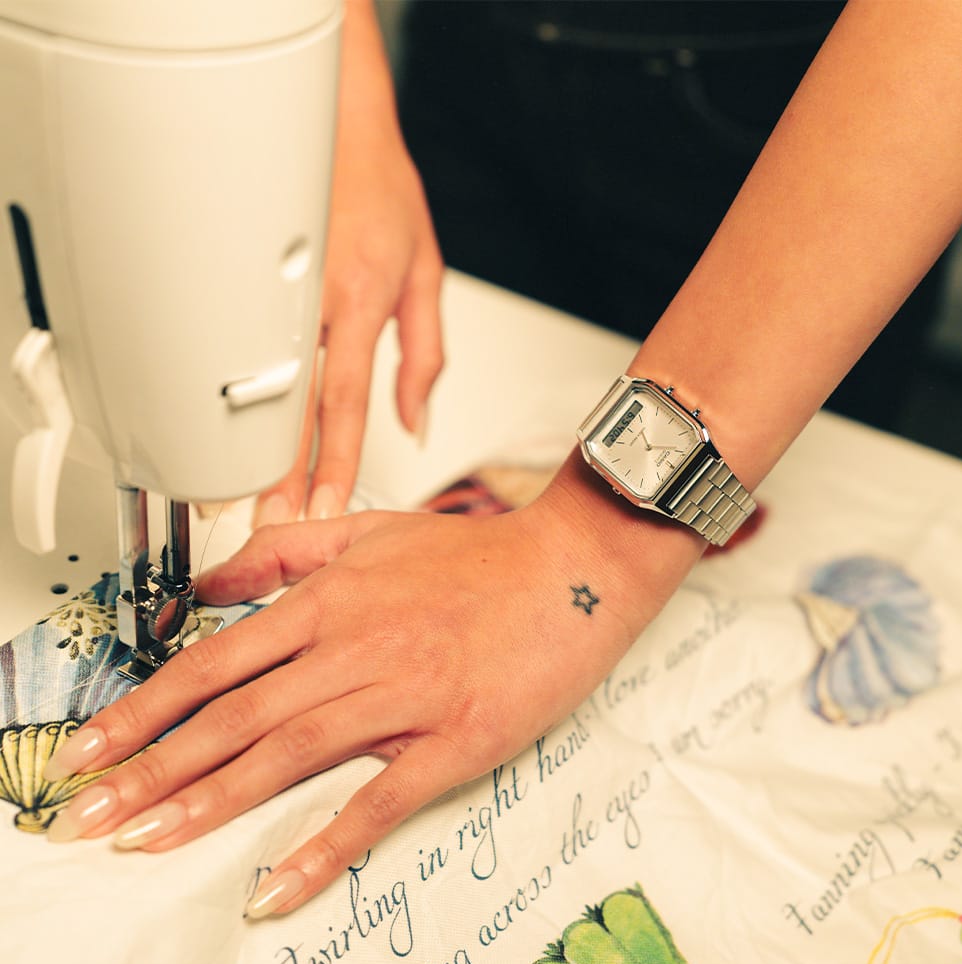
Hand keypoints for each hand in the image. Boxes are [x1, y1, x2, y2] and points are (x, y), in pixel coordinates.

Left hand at [43, 460, 700, 915]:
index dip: (146, 709)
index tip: (92, 746)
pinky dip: (326, 846)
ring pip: (291, 755)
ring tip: (147, 842)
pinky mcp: (456, 739)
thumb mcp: (374, 532)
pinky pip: (379, 800)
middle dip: (154, 769)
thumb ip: (286, 550)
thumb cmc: (479, 556)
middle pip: (238, 716)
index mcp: (334, 601)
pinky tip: (278, 886)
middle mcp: (357, 648)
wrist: (573, 568)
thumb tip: (213, 581)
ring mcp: (407, 696)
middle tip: (88, 813)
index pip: (218, 661)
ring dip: (212, 804)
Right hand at [253, 0, 443, 527]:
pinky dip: (225, 388)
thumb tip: (417, 420)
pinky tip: (213, 424)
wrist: (335, 120)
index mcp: (364, 303)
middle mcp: (316, 301)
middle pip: (292, 405)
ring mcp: (274, 288)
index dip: (335, 463)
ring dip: (244, 444)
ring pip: (255, 379)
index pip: (346, 404)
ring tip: (232, 494)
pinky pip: (237, 341)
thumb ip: (426, 356)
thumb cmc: (383, 191)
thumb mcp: (427, 274)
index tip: (326, 508)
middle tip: (265, 525)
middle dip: (278, 474)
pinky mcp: (246, 273)